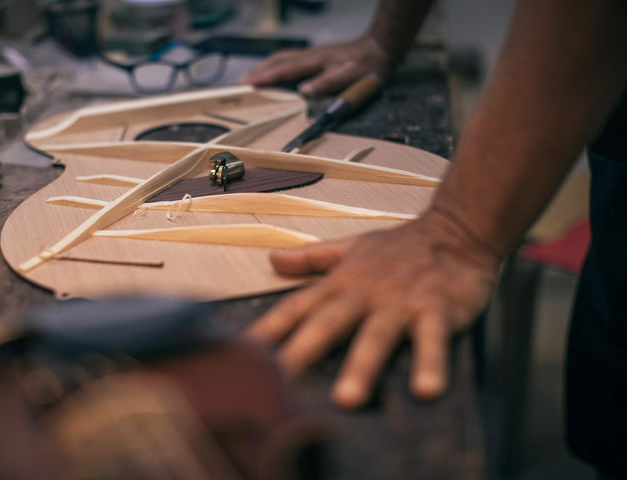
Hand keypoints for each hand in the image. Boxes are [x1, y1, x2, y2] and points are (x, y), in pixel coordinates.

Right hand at [239, 36, 388, 96]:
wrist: (378, 49)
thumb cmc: (366, 66)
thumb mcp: (349, 76)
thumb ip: (327, 83)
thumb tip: (304, 91)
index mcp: (314, 61)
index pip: (283, 70)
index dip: (264, 78)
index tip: (247, 85)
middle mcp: (308, 56)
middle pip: (276, 61)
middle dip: (256, 73)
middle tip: (239, 85)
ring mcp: (310, 55)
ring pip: (280, 59)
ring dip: (263, 68)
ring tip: (250, 80)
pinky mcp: (314, 57)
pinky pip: (287, 60)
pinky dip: (274, 66)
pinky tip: (273, 72)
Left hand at [246, 212, 500, 408]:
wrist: (456, 230)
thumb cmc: (399, 246)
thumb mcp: (351, 247)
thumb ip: (312, 258)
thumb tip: (272, 259)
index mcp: (341, 281)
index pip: (297, 306)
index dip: (269, 329)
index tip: (240, 353)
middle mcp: (365, 292)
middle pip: (328, 324)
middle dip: (302, 352)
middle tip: (278, 383)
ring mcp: (400, 301)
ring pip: (377, 336)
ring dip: (362, 366)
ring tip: (347, 400)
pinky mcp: (437, 308)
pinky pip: (433, 339)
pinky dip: (431, 363)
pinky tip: (426, 391)